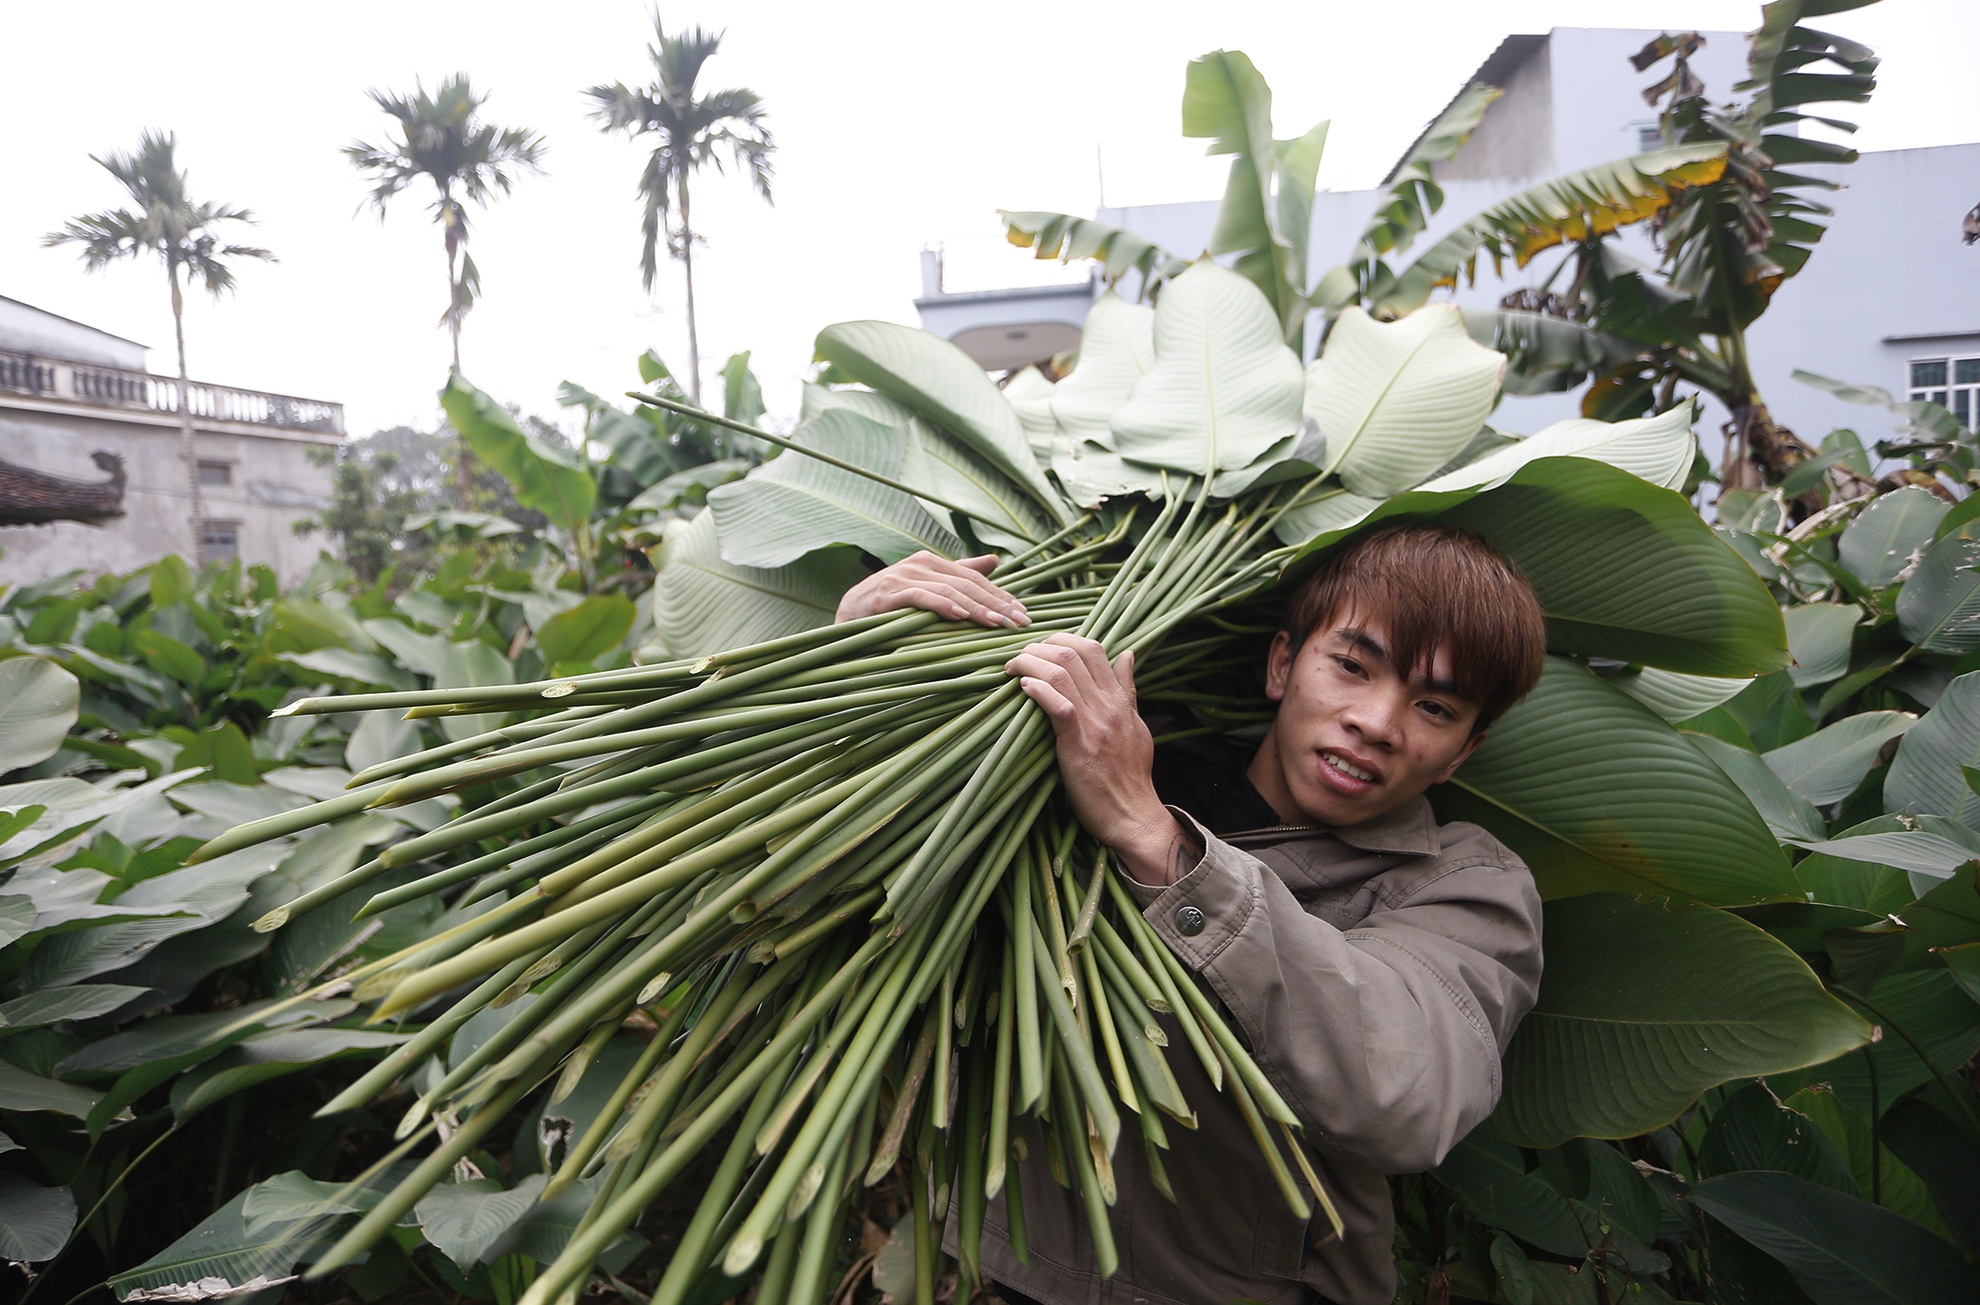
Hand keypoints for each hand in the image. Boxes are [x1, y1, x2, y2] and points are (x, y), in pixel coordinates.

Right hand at [835, 551, 1030, 628]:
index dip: (1000, 595)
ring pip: (948, 591)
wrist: (847, 617)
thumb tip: (994, 560)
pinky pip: (921, 598)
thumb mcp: (927, 588)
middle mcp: (918, 564)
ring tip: (997, 623)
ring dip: (976, 608)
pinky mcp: (887, 594)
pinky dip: (942, 606)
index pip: (974, 578)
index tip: (1022, 614)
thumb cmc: (890, 606)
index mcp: (931, 562)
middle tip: (1018, 622)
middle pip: (966, 584)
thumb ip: (959, 573)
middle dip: (996, 604)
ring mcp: (902, 577)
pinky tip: (960, 616)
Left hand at [1005, 634, 1200, 886]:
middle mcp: (1108, 706)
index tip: (1042, 648)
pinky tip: (1023, 688)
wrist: (1134, 815)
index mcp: (1120, 700)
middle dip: (1040, 647)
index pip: (1094, 648)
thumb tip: (1128, 654)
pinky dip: (1039, 691)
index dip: (1063, 639)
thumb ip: (1127, 690)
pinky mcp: (1079, 746)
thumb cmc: (1131, 774)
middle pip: (1073, 654)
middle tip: (1020, 657)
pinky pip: (1058, 707)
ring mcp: (1095, 725)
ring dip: (1030, 664)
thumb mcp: (1136, 725)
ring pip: (1061, 674)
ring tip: (1013, 668)